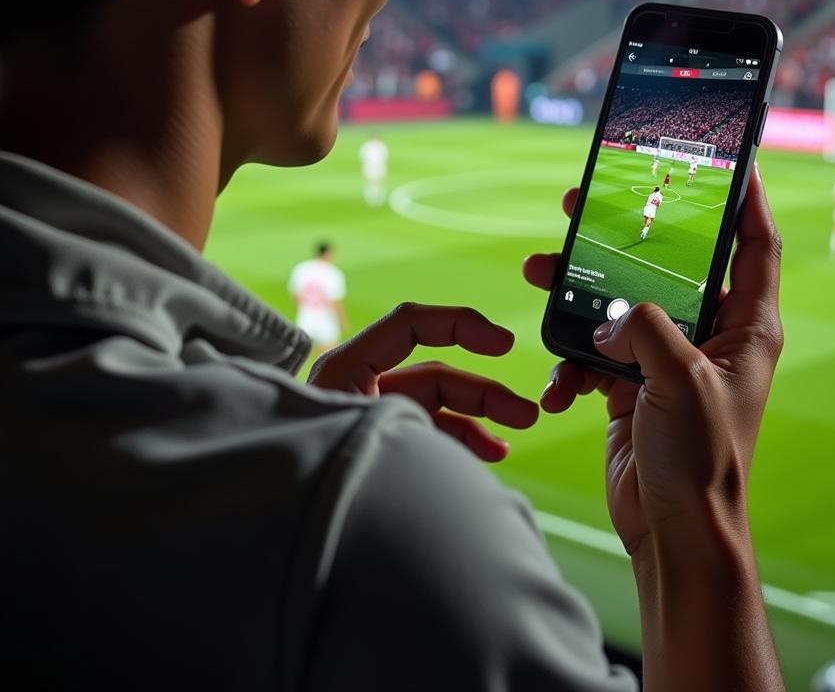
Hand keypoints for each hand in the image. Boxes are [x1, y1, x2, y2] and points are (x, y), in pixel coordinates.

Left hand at [309, 303, 539, 462]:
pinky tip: (491, 452)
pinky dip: (460, 439)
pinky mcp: (380, 448)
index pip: (411, 324)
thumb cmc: (308, 483)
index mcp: (346, 369)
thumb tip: (482, 437)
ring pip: (438, 407)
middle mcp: (359, 388)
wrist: (276, 540)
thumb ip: (420, 427)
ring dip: (479, 417)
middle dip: (484, 393)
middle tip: (527, 413)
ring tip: (517, 433)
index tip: (504, 343)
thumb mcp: (366, 439)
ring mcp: (371, 418)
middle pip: (435, 374)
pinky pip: (428, 434)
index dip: (461, 324)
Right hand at [523, 167, 782, 555]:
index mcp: (746, 326)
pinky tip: (558, 381)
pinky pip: (595, 351)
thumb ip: (645, 327)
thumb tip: (610, 315)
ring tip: (539, 270)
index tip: (735, 160)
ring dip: (580, 290)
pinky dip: (571, 360)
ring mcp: (668, 358)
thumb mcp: (680, 378)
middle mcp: (710, 335)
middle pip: (669, 264)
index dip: (749, 200)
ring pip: (620, 302)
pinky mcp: (631, 383)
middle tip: (587, 201)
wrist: (673, 530)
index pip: (755, 245)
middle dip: (628, 232)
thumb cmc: (702, 459)